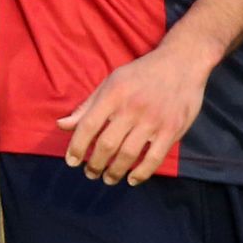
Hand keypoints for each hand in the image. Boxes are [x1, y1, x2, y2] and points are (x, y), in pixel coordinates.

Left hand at [58, 37, 214, 185]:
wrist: (181, 63)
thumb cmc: (140, 74)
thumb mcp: (110, 83)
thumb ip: (87, 107)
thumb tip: (61, 125)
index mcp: (113, 94)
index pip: (89, 125)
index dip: (77, 146)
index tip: (71, 161)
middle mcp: (132, 108)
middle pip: (107, 144)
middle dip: (95, 164)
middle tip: (90, 173)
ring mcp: (154, 120)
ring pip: (129, 154)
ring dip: (115, 171)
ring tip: (108, 178)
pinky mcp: (172, 129)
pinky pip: (154, 157)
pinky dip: (142, 173)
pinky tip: (132, 179)